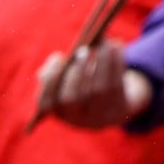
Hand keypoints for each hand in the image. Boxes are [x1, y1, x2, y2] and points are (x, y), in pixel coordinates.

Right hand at [35, 42, 152, 128]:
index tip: (59, 57)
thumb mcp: (65, 82)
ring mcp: (98, 116)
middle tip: (83, 50)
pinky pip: (116, 85)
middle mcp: (76, 119)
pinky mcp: (118, 110)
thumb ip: (53, 70)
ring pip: (98, 90)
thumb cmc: (82, 87)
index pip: (45, 102)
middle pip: (71, 98)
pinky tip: (116, 46)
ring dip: (100, 63)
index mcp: (58, 112)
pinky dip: (116, 63)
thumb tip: (56, 59)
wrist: (113, 108)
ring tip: (104, 44)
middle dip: (76, 72)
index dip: (50, 81)